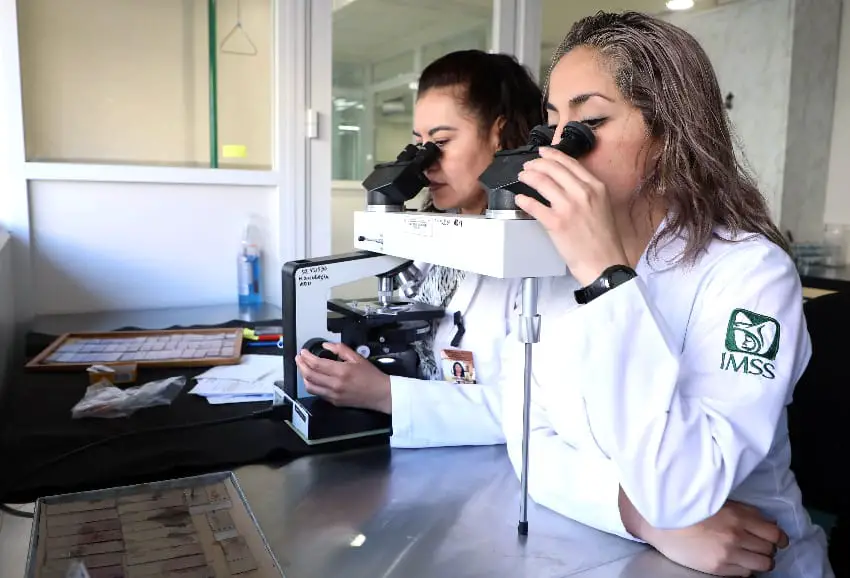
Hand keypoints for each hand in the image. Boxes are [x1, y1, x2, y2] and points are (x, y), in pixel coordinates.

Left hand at [294, 342, 391, 412]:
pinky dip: (312, 385)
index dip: (307, 357)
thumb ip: (340, 349)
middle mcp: (335, 384)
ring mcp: (334, 395)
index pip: (317, 364)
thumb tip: (326, 345)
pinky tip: (313, 378)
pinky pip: (318, 393)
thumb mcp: (357, 358)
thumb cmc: (371, 376)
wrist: (381, 394)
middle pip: (310, 375)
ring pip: (310, 386)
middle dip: (301, 365)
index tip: (303, 352)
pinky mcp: (334, 402)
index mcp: (341, 371)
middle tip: (299, 358)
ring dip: (304, 376)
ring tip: (303, 368)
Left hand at [516, 146, 628, 286]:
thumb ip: (587, 191)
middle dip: (536, 164)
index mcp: (596, 187)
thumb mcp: (602, 206)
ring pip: (542, 182)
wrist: (605, 263)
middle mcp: (583, 193)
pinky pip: (534, 205)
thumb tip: (565, 181)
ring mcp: (569, 207)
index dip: (552, 155)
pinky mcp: (556, 223)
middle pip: (553, 169)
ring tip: (521, 177)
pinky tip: (519, 199)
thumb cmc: (603, 239)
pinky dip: (524, 200)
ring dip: (528, 177)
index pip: (570, 163)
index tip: (542, 153)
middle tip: (527, 166)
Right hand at [619, 489, 787, 575]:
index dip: (780, 538)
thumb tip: (766, 522)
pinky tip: (736, 561)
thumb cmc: (687, 508)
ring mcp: (728, 554)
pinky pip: (745, 574)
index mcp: (738, 517)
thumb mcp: (718, 502)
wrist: (659, 521)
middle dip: (767, 549)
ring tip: (749, 556)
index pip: (774, 533)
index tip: (778, 540)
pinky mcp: (718, 568)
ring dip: (759, 561)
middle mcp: (736, 536)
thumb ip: (744, 511)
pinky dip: (745, 569)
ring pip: (762, 565)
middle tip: (759, 546)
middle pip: (769, 550)